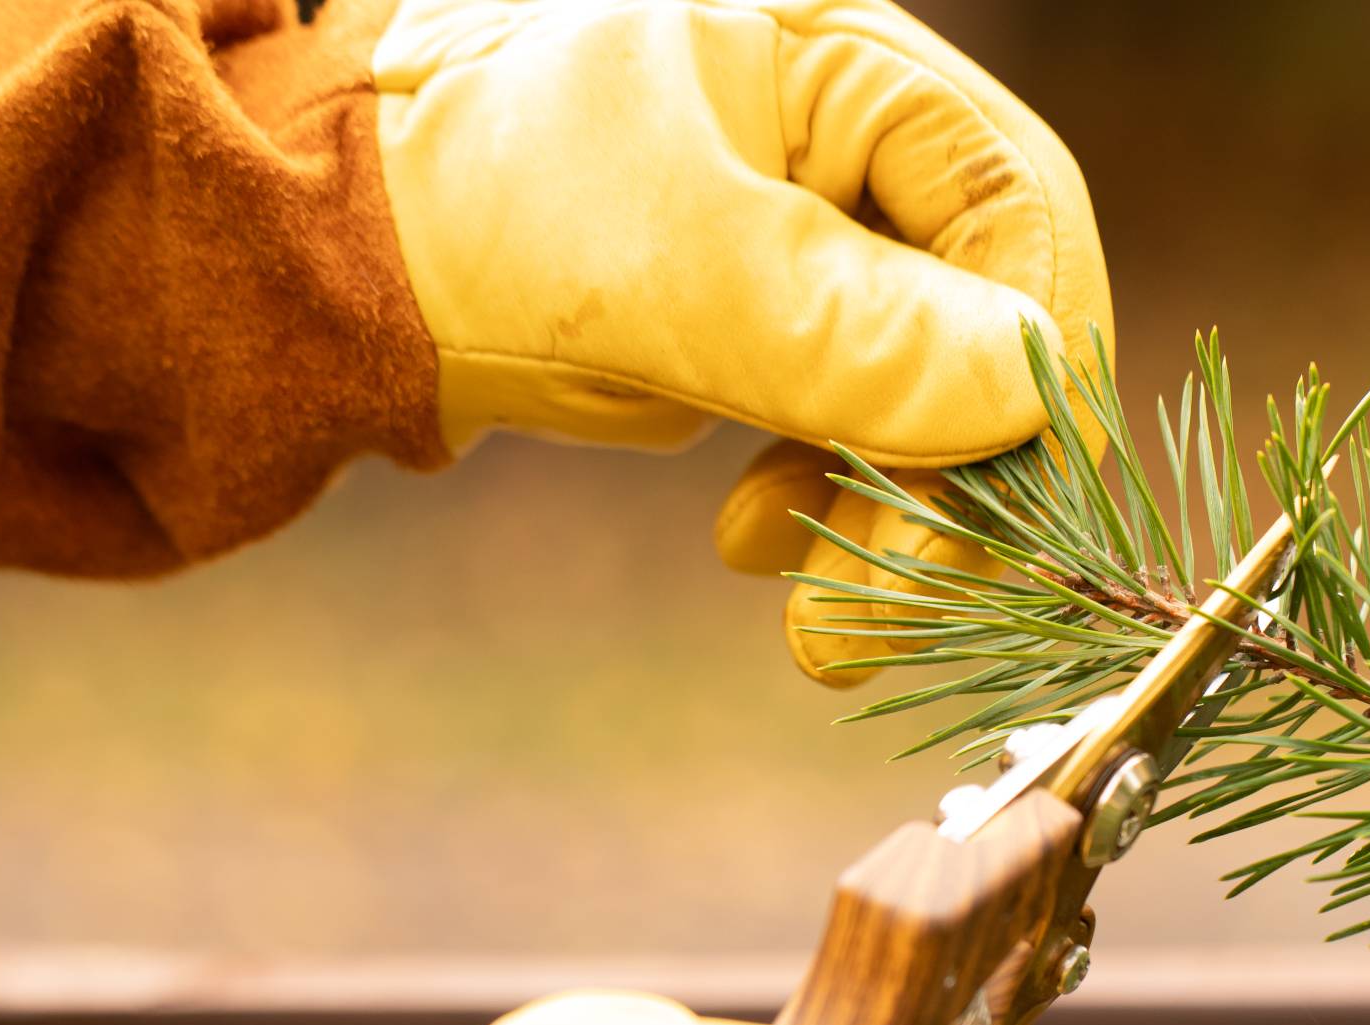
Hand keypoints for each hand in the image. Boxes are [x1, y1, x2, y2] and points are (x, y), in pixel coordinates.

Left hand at [371, 0, 1114, 680]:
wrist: (337, 243)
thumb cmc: (478, 199)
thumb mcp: (668, 263)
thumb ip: (848, 327)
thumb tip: (1024, 386)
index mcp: (851, 58)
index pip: (1016, 211)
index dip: (1033, 374)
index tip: (993, 521)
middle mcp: (861, 131)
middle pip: (992, 315)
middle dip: (952, 484)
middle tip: (880, 616)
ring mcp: (827, 225)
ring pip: (937, 387)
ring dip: (891, 516)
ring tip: (815, 621)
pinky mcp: (787, 309)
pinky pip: (864, 418)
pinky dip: (832, 499)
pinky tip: (752, 545)